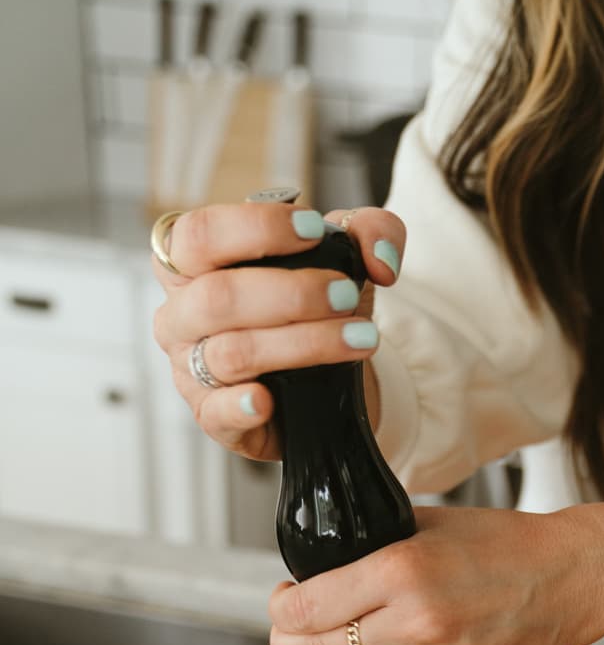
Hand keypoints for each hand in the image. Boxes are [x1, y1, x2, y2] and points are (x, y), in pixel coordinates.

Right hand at [151, 203, 404, 459]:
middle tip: (346, 295)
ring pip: (234, 353)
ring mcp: (191, 369)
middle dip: (292, 293)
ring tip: (359, 339)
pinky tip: (268, 400)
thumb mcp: (346, 258)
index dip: (255, 228)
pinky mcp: (212, 416)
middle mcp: (181, 314)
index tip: (313, 230)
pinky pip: (218, 412)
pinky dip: (242, 406)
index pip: (200, 233)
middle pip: (218, 296)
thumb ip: (370, 234)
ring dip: (304, 344)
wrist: (328, 381)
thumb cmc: (315, 309)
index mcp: (193, 263)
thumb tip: (381, 260)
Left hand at [254, 495, 603, 644]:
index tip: (280, 599)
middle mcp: (418, 624)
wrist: (573, 578)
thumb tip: (311, 578)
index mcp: (402, 570)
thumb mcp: (426, 525)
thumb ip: (369, 552)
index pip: (307, 606)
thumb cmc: (503, 545)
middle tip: (279, 638)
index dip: (279, 608)